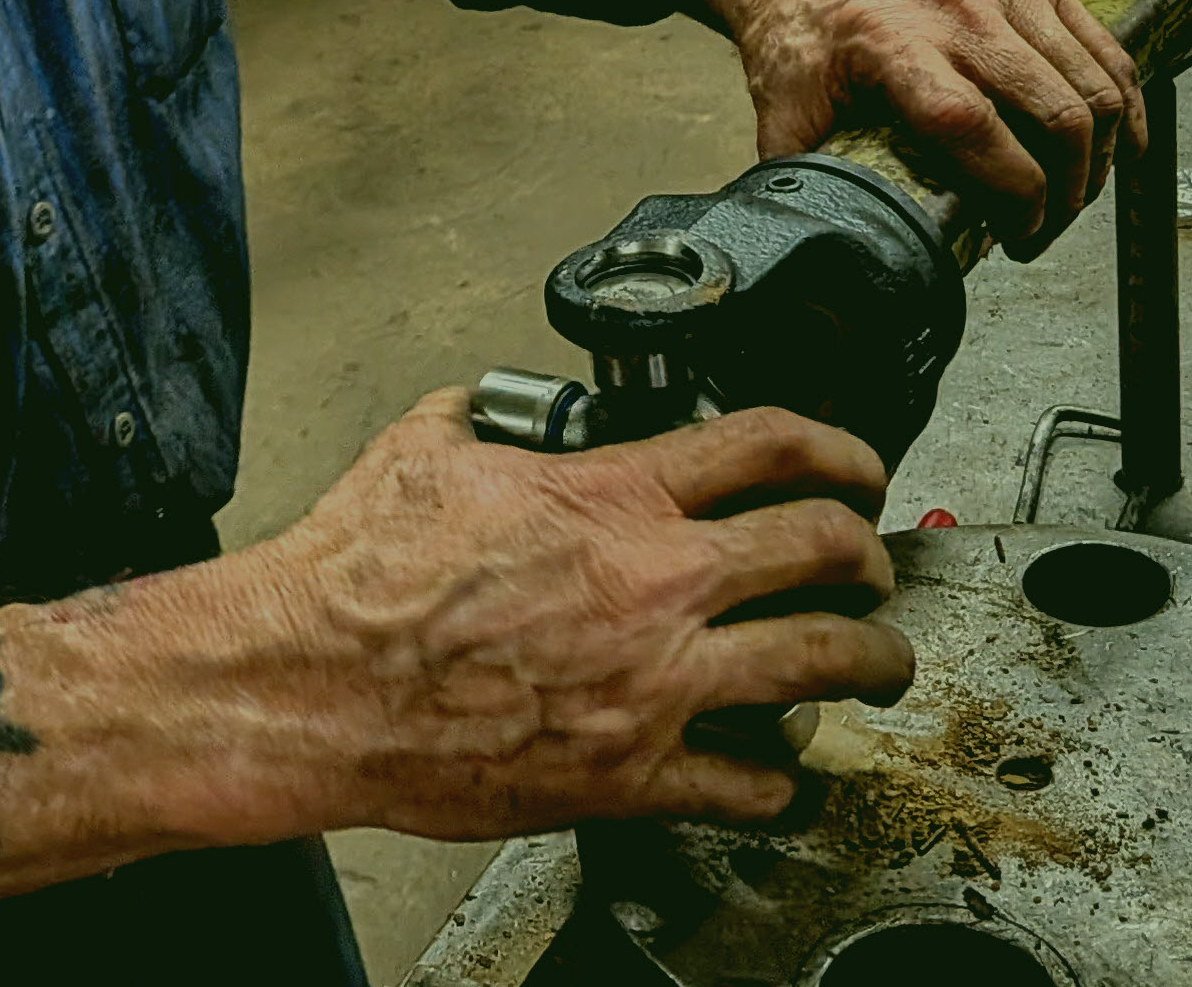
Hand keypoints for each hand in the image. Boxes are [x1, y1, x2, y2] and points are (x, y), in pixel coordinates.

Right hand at [254, 393, 910, 840]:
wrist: (312, 683)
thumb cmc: (356, 576)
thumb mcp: (424, 445)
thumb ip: (487, 416)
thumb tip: (500, 410)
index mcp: (609, 497)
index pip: (766, 442)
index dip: (836, 443)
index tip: (852, 460)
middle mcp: (652, 585)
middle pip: (824, 546)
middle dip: (868, 552)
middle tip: (871, 561)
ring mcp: (653, 686)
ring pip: (823, 663)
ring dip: (871, 659)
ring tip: (879, 662)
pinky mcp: (631, 777)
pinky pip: (751, 782)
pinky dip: (781, 776)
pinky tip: (781, 768)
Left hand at [697, 0, 1145, 254]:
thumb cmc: (798, 33)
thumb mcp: (783, 112)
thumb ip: (806, 183)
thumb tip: (824, 247)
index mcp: (890, 45)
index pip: (977, 129)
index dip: (1016, 196)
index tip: (1018, 235)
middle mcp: (952, 8)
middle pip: (1054, 113)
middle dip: (1066, 192)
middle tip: (1046, 226)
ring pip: (1091, 83)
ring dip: (1099, 153)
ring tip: (1074, 192)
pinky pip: (1101, 43)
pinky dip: (1122, 98)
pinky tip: (1119, 138)